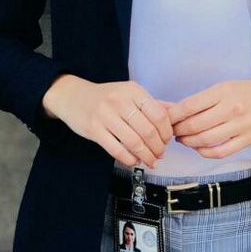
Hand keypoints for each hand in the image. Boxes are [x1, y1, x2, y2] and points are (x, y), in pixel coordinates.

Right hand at [43, 76, 173, 167]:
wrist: (73, 96)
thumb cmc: (106, 97)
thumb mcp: (130, 93)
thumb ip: (153, 104)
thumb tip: (177, 114)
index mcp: (133, 90)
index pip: (159, 115)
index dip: (166, 132)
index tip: (167, 141)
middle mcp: (120, 101)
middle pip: (148, 131)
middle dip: (158, 148)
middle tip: (160, 155)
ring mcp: (105, 115)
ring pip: (134, 142)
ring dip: (146, 156)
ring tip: (150, 161)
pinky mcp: (94, 129)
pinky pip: (116, 149)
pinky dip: (129, 159)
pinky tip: (134, 161)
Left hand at [164, 77, 250, 158]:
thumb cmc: (248, 92)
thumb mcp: (225, 87)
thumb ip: (202, 100)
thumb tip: (175, 110)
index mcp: (222, 91)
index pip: (190, 106)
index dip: (173, 116)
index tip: (165, 119)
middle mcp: (231, 108)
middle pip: (195, 125)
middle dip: (178, 130)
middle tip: (171, 131)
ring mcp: (240, 125)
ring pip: (206, 140)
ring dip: (189, 142)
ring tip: (183, 139)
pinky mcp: (248, 139)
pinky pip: (221, 152)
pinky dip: (205, 152)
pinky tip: (199, 148)